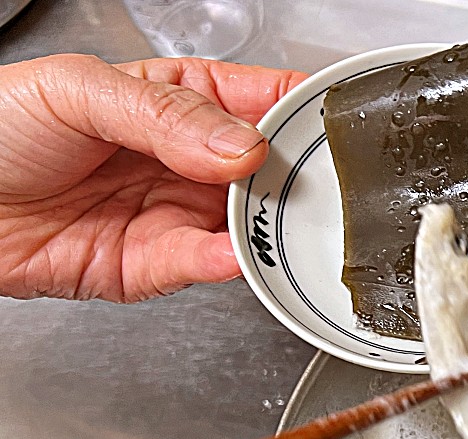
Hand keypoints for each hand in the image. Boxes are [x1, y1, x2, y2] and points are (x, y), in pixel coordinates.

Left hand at [0, 54, 306, 301]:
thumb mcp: (79, 90)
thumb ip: (166, 115)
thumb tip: (240, 146)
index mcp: (183, 102)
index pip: (262, 101)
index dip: (303, 110)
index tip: (335, 124)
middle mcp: (189, 162)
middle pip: (270, 172)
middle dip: (297, 178)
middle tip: (315, 183)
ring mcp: (177, 214)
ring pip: (249, 225)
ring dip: (269, 226)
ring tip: (279, 220)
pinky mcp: (157, 265)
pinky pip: (204, 265)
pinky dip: (227, 262)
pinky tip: (234, 251)